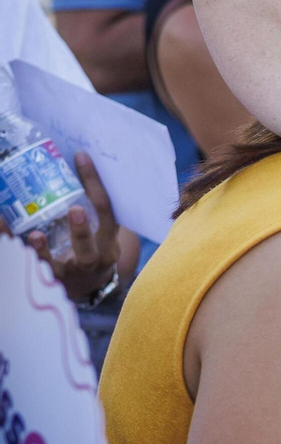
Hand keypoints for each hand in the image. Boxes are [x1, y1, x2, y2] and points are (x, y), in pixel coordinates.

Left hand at [1, 153, 121, 302]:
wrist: (90, 286)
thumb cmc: (94, 248)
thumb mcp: (102, 231)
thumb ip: (92, 209)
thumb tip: (69, 166)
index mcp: (107, 240)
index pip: (105, 210)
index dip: (94, 184)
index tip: (80, 157)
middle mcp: (93, 259)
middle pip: (88, 248)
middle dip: (81, 230)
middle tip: (74, 209)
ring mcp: (69, 273)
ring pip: (56, 265)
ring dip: (44, 250)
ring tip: (35, 236)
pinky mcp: (48, 280)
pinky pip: (31, 268)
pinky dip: (19, 254)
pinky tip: (7, 233)